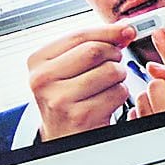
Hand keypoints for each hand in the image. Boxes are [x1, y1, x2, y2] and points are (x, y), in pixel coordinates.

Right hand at [25, 23, 137, 139]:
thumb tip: (124, 28)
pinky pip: (118, 93)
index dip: (108, 31)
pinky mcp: (81, 116)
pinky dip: (120, 95)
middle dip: (114, 55)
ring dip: (119, 77)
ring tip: (107, 85)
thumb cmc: (69, 98)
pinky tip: (107, 102)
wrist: (62, 136)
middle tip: (113, 65)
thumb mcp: (68, 68)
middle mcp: (43, 80)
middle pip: (96, 51)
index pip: (79, 35)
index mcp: (37, 62)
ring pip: (111, 71)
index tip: (126, 30)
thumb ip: (91, 44)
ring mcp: (60, 99)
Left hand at [134, 25, 164, 116]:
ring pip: (143, 97)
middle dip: (160, 87)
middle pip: (156, 85)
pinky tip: (154, 118)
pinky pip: (134, 112)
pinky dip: (141, 112)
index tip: (159, 32)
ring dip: (150, 100)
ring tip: (164, 110)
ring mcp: (159, 125)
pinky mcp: (145, 132)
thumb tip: (154, 67)